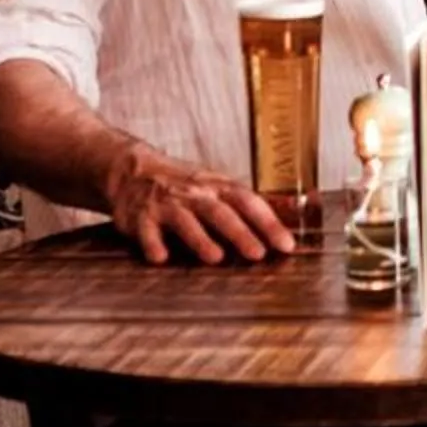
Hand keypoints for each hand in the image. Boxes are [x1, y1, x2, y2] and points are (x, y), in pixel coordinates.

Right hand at [99, 142, 293, 264]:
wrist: (132, 169)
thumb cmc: (184, 184)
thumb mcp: (218, 185)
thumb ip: (250, 203)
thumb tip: (293, 214)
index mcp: (217, 187)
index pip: (249, 202)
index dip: (269, 223)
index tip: (287, 245)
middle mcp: (195, 194)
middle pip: (220, 213)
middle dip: (240, 233)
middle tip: (258, 254)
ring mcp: (166, 204)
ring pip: (186, 221)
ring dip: (201, 239)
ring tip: (216, 258)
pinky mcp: (140, 217)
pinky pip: (146, 231)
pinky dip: (152, 243)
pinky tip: (160, 258)